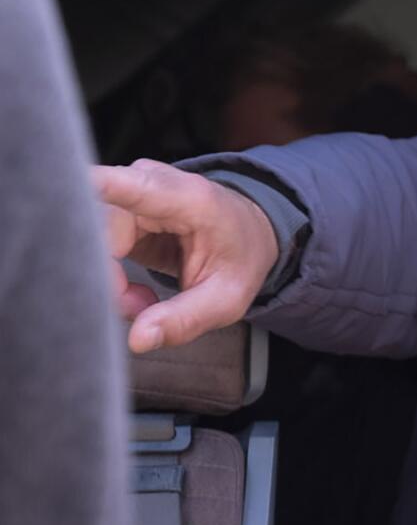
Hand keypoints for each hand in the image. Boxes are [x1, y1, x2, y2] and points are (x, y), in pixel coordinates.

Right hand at [92, 160, 278, 352]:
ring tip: (143, 302)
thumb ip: (185, 320)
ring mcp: (125, 191)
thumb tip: (137, 340)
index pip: (123, 185)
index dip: (85, 192)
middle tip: (140, 308)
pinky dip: (107, 276)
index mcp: (185, 197)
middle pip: (94, 228)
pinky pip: (90, 243)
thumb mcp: (227, 298)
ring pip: (86, 237)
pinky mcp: (113, 208)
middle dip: (107, 280)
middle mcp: (146, 183)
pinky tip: (134, 292)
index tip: (60, 204)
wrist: (248, 231)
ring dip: (108, 282)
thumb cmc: (240, 257)